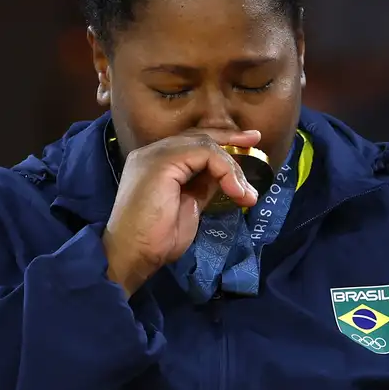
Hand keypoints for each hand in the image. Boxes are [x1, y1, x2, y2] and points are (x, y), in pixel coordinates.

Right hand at [102, 129, 260, 295]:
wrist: (133, 254)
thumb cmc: (157, 238)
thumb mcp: (188, 206)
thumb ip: (202, 186)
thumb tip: (223, 177)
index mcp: (157, 162)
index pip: (193, 143)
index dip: (221, 141)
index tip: (247, 145)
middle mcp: (153, 152)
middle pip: (199, 136)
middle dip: (231, 138)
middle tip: (255, 140)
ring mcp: (155, 154)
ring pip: (205, 144)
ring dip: (231, 167)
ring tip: (245, 193)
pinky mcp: (162, 161)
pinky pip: (204, 153)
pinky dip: (225, 170)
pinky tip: (235, 191)